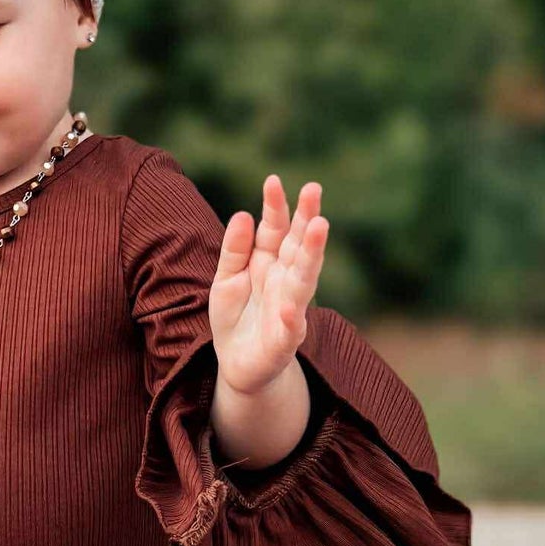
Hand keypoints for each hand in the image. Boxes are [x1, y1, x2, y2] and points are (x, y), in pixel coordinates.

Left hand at [207, 175, 328, 397]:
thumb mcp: (225, 278)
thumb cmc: (235, 317)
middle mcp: (285, 279)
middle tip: (314, 189)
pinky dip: (290, 319)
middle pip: (298, 244)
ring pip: (304, 277)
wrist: (237, 364)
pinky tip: (289, 309)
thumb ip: (234, 250)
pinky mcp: (285, 340)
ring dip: (312, 254)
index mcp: (269, 261)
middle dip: (306, 217)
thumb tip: (243, 214)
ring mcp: (289, 307)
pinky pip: (289, 328)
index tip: (273, 181)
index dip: (275, 206)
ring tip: (319, 229)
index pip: (275, 228)